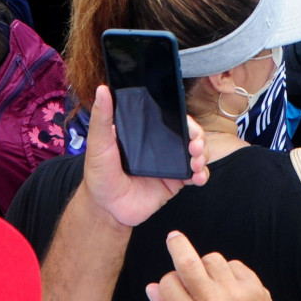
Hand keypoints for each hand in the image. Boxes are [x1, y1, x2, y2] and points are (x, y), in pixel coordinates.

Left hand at [82, 83, 208, 228]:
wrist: (107, 210)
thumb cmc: (99, 175)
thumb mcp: (98, 144)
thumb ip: (102, 119)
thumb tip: (102, 90)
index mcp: (146, 132)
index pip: (170, 118)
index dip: (184, 119)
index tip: (188, 124)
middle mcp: (161, 145)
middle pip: (189, 134)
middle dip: (199, 137)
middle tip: (195, 145)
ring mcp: (170, 163)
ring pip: (196, 152)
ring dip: (203, 154)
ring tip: (196, 162)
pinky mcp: (175, 182)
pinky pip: (195, 175)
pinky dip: (202, 174)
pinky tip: (198, 177)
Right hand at [146, 233, 299, 300]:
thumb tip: (152, 288)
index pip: (168, 283)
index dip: (167, 283)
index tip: (172, 287)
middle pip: (188, 261)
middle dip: (177, 244)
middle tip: (174, 237)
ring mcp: (237, 295)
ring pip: (212, 259)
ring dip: (205, 266)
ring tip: (208, 282)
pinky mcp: (256, 290)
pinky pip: (235, 265)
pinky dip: (228, 272)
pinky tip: (228, 288)